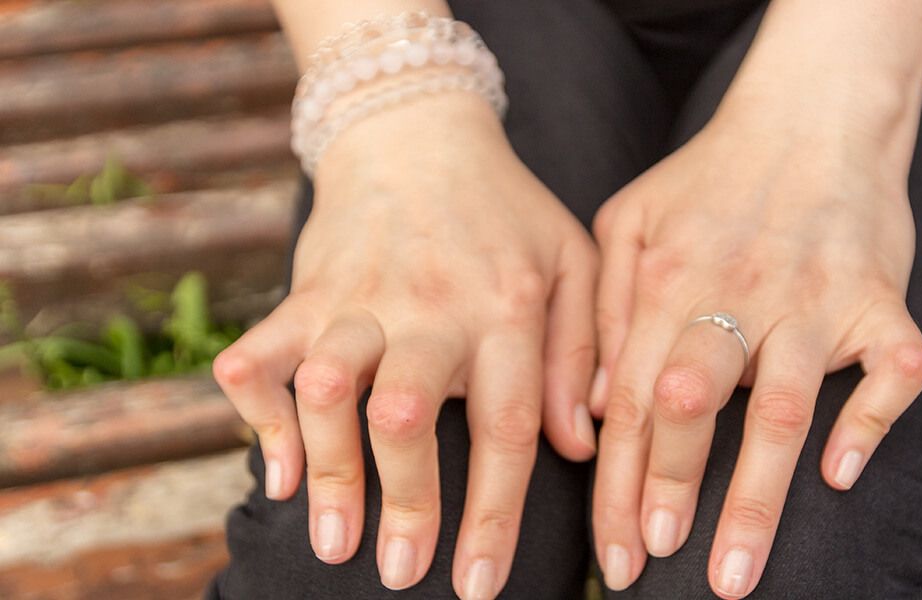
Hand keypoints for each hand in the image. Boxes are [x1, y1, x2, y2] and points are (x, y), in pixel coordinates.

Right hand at [213, 96, 598, 596]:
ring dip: (328, 472)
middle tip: (402, 575)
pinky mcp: (305, 293)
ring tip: (335, 541)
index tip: (479, 586)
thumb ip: (585, 351)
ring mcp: (360, 299)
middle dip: (405, 504)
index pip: (507, 425)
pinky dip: (259, 419)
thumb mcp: (574, 261)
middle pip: (408, 417)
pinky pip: (262, 358)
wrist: (415, 134)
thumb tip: (580, 445)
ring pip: (327, 390)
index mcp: (507, 309)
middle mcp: (430, 308)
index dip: (493, 514)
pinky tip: (277, 472)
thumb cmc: (507, 212)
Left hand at [589, 114, 921, 597]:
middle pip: (692, 406)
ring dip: (756, 493)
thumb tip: (594, 412)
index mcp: (666, 283)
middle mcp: (735, 295)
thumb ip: (602, 310)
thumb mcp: (627, 222)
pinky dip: (871, 420)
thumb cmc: (710, 179)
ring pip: (780, 406)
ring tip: (734, 570)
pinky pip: (888, 368)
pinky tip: (842, 474)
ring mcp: (813, 299)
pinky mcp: (880, 299)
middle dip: (668, 491)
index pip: (630, 402)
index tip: (614, 553)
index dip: (616, 484)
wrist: (815, 116)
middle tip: (654, 562)